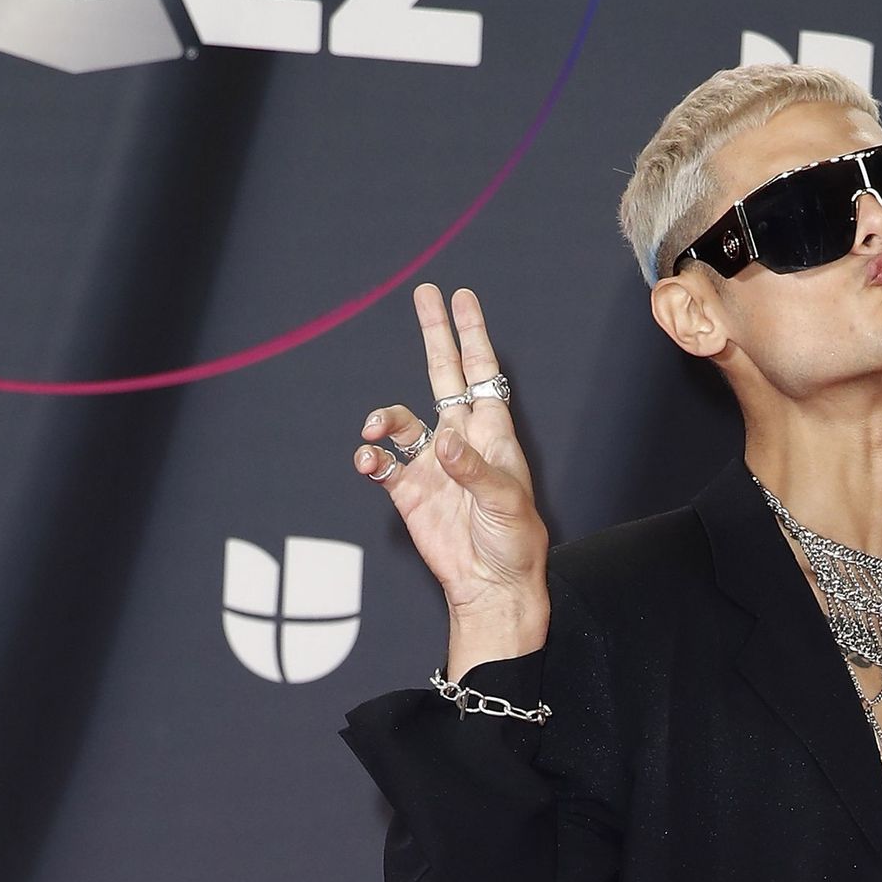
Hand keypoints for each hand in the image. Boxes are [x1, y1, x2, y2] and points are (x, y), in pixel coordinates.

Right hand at [353, 283, 549, 666]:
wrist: (490, 587)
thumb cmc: (513, 543)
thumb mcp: (505, 503)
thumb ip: (473, 469)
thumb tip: (442, 442)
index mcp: (491, 435)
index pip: (482, 374)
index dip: (472, 336)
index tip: (462, 298)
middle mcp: (460, 441)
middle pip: (443, 375)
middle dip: (434, 336)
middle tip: (424, 294)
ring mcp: (431, 464)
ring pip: (401, 420)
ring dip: (384, 417)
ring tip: (375, 428)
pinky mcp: (408, 492)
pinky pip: (382, 462)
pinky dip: (370, 456)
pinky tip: (368, 459)